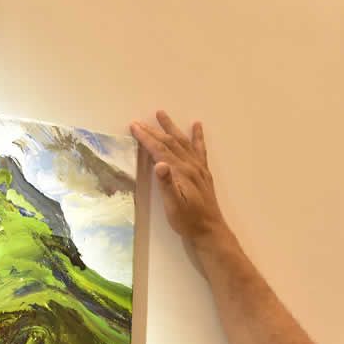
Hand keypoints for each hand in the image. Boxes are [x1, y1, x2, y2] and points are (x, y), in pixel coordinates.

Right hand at [130, 111, 227, 240]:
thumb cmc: (188, 221)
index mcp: (181, 172)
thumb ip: (166, 185)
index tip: (134, 126)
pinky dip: (197, 136)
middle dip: (153, 131)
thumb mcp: (173, 206)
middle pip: (169, 142)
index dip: (146, 138)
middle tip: (139, 122)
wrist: (210, 230)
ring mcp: (198, 167)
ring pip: (182, 141)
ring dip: (171, 127)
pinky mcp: (203, 172)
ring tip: (161, 114)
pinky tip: (197, 126)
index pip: (160, 150)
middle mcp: (190, 165)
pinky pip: (200, 149)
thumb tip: (159, 164)